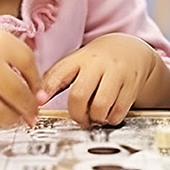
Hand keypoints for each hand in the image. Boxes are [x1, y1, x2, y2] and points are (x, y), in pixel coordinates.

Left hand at [37, 33, 165, 126]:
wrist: (130, 49)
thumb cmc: (97, 61)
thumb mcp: (76, 63)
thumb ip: (56, 79)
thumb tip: (37, 100)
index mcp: (80, 59)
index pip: (59, 73)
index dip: (47, 89)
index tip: (40, 102)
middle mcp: (98, 64)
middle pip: (79, 96)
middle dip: (76, 114)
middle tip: (80, 116)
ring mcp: (117, 74)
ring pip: (100, 107)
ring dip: (95, 118)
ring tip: (95, 114)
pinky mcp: (132, 85)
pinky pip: (118, 112)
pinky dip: (111, 119)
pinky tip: (109, 112)